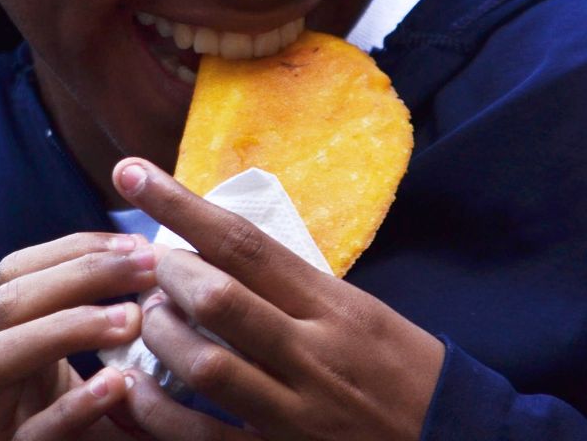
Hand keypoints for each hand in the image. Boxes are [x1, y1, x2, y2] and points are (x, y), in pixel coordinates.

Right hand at [0, 232, 156, 439]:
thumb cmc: (97, 431)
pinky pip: (29, 436)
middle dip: (80, 275)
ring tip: (131, 320)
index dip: (76, 249)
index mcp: (5, 343)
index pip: (17, 272)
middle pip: (5, 303)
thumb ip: (111, 321)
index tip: (138, 244)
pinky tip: (118, 386)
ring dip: (68, 327)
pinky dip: (73, 407)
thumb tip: (162, 260)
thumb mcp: (95, 371)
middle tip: (146, 268)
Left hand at [112, 160, 444, 440]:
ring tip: (150, 319)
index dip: (180, 204)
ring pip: (207, 365)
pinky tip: (131, 388)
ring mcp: (297, 412)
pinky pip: (203, 439)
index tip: (132, 171)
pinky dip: (156, 413)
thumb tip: (219, 252)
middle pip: (220, 297)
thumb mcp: (358, 309)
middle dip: (169, 275)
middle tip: (154, 268)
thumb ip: (292, 284)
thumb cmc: (400, 367)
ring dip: (161, 335)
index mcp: (333, 303)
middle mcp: (314, 351)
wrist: (456, 439)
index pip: (244, 242)